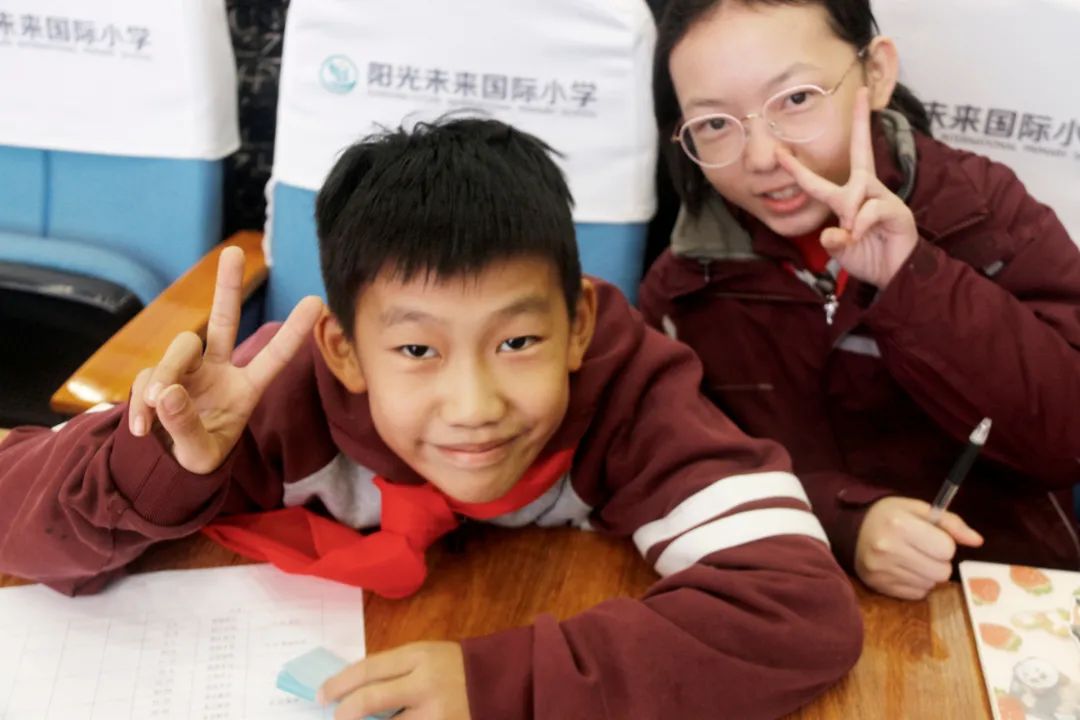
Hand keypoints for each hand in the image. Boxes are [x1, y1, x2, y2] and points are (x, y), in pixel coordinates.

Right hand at [127, 246, 322, 473]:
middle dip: (227, 287)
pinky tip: (143, 429)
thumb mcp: (200, 453)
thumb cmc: (199, 456)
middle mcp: (219, 371)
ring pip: (179, 349)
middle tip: (234, 252)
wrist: (168, 465)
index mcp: (246, 389)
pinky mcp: (157, 376)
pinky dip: (141, 403)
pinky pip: (146, 378)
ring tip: (158, 408)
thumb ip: (186, 426)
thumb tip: (166, 392)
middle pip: (223, 321)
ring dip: (165, 374)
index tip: (317, 301)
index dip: (294, 332)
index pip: (273, 357)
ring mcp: (188, 369)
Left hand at [319, 641, 470, 719]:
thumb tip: (354, 693)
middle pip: (370, 701)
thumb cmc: (458, 667)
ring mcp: (435, 714)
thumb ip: (395, 672)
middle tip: (336, 718)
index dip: (338, 684)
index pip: (367, 670)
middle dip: (345, 714)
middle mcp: (424, 685)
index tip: (321, 695)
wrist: (506, 682)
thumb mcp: (427, 657)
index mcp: (419, 656)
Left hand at [776, 87, 918, 287]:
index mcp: (848, 199)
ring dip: (850, 214)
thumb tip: (833, 232)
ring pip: (858, 190)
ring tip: (854, 235)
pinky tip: (864, 236)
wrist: (895, 275)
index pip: (818, 181)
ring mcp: (883, 197)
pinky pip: (870, 210)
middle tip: (863, 90)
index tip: (779, 152)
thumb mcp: (840, 249)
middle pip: (861, 151)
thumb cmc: (868, 257)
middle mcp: (865, 191)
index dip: (798, 169)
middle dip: (861, 120)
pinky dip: (862, 226)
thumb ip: (832, 241)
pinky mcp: (896, 210)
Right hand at [855, 497, 983, 599]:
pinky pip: (916, 594)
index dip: (944, 543)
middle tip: (923, 550)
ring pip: (930, 585)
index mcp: (899, 524)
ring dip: (927, 574)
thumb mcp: (919, 509)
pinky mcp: (878, 586)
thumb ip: (951, 524)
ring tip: (911, 559)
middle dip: (938, 561)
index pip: (947, 549)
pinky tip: (903, 570)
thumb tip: (978, 541)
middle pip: (941, 572)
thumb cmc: (889, 516)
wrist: (851, 528)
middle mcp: (887, 548)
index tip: (930, 537)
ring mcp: (881, 570)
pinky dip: (915, 584)